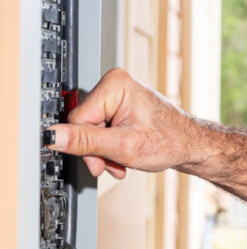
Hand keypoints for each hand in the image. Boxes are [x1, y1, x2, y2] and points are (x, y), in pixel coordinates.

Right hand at [47, 68, 200, 178]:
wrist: (191, 145)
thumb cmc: (170, 141)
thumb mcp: (123, 146)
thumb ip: (85, 141)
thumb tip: (53, 136)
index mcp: (114, 84)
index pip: (76, 119)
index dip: (85, 145)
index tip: (99, 161)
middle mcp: (115, 85)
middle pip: (83, 125)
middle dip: (96, 150)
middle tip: (112, 164)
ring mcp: (117, 96)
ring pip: (90, 131)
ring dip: (103, 152)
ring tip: (122, 161)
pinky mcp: (119, 107)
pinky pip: (101, 130)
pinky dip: (109, 147)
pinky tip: (122, 155)